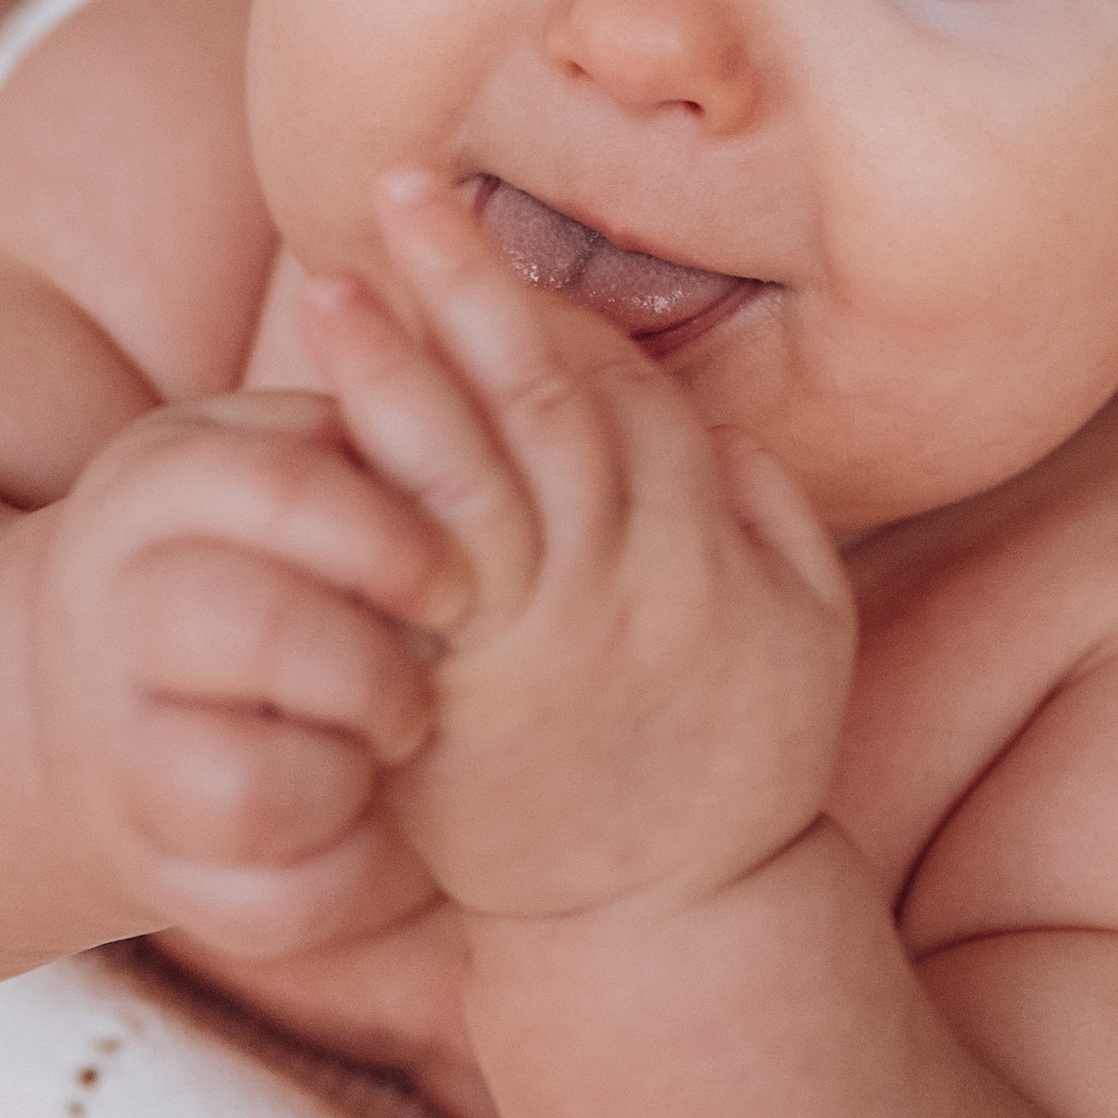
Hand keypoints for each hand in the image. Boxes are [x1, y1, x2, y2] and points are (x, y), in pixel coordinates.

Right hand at [20, 388, 457, 959]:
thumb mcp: (270, 454)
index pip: (278, 488)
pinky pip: (254, 904)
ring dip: (345, 777)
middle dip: (372, 670)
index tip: (459, 584)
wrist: (80, 689)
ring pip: (242, 786)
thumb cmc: (241, 550)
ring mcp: (113, 748)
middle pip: (254, 630)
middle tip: (424, 687)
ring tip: (377, 755)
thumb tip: (486, 386)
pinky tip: (357, 830)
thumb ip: (366, 426)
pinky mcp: (140, 865)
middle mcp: (115, 611)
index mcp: (159, 484)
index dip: (391, 537)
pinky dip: (333, 880)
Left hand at [289, 172, 856, 927]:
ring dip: (391, 373)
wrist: (663, 928)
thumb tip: (716, 426)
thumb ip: (772, 520)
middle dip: (465, 287)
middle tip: (398, 189)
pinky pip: (404, 585)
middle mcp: (613, 576)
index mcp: (698, 544)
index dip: (547, 307)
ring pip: (460, 477)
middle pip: (534, 400)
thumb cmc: (731, 767)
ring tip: (330, 285)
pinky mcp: (451, 704)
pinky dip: (362, 504)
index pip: (618, 389)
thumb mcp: (810, 636)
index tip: (480, 237)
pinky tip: (307, 438)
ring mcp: (526, 641)